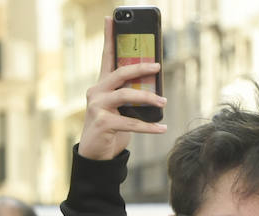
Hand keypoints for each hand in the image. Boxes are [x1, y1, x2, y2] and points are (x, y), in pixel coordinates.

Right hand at [78, 15, 166, 160]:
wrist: (95, 154)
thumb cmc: (111, 129)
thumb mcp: (121, 109)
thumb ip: (131, 97)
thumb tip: (157, 91)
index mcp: (101, 85)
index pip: (106, 57)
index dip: (108, 37)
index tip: (111, 18)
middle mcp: (96, 92)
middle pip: (120, 73)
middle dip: (141, 68)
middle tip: (158, 66)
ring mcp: (97, 107)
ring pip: (127, 96)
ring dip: (149, 98)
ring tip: (163, 101)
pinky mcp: (102, 122)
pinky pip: (131, 122)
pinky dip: (149, 127)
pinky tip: (162, 128)